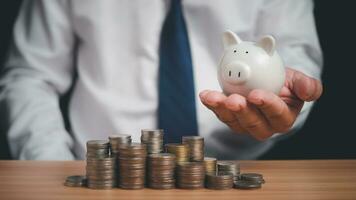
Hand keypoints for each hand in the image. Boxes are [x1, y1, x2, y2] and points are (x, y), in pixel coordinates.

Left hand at [199, 68, 322, 140]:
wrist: (266, 80)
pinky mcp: (231, 118)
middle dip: (242, 112)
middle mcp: (265, 126)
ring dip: (222, 110)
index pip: (277, 115)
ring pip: (234, 121)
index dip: (267, 106)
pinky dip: (212, 104)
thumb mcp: (298, 80)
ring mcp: (245, 124)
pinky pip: (221, 114)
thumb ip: (307, 85)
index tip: (256, 95)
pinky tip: (205, 95)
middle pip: (253, 124)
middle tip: (233, 100)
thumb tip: (308, 92)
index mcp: (284, 118)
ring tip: (213, 97)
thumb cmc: (283, 82)